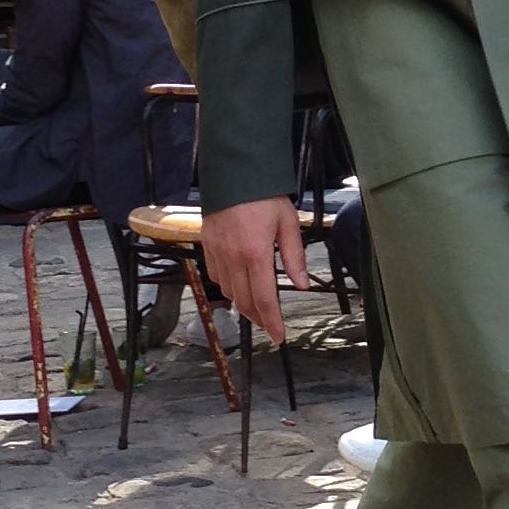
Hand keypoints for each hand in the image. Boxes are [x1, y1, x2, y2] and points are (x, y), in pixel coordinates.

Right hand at [201, 197, 306, 343]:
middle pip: (244, 301)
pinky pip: (217, 277)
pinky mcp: (206, 247)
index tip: (279, 337)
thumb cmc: (264, 195)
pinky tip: (239, 283)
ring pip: (228, 292)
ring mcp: (217, 253)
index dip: (272, 322)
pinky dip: (229, 287)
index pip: (264, 299)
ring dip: (243, 303)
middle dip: (258, 318)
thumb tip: (302, 284)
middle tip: (271, 325)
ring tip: (258, 305)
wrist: (233, 172)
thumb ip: (294, 256)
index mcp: (256, 254)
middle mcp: (233, 258)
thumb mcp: (288, 223)